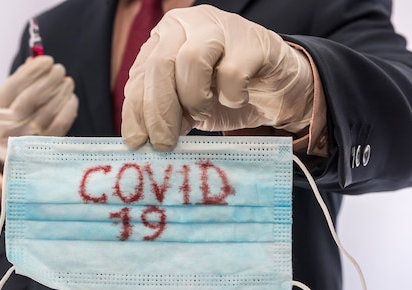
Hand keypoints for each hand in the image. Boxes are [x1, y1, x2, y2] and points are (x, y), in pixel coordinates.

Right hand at [0, 55, 77, 161]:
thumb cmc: (9, 124)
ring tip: (67, 81)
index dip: (33, 70)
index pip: (14, 86)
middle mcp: (5, 129)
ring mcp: (24, 141)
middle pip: (32, 98)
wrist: (11, 161)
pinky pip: (60, 125)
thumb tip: (37, 59)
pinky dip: (68, 109)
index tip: (47, 60)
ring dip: (61, 92)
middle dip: (49, 79)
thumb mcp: (3, 106)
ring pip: (48, 110)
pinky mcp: (42, 150)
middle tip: (59, 69)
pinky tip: (71, 98)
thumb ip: (18, 83)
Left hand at [122, 5, 313, 150]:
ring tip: (203, 113)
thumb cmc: (224, 92)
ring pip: (192, 60)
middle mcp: (188, 24)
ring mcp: (221, 27)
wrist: (276, 86)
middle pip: (161, 64)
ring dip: (194, 99)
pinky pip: (232, 73)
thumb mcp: (185, 104)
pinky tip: (236, 99)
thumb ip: (164, 111)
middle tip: (164, 143)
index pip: (140, 74)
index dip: (135, 111)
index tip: (136, 142)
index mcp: (164, 37)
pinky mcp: (252, 41)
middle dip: (159, 110)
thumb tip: (142, 138)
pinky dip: (231, 97)